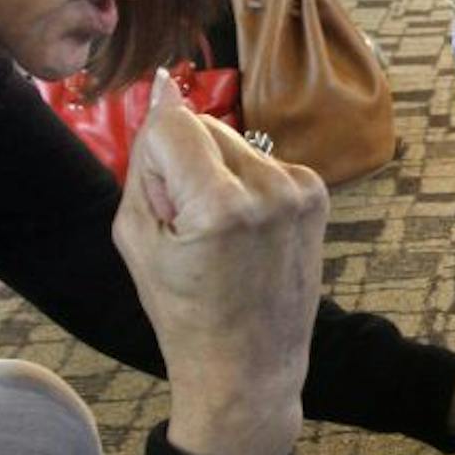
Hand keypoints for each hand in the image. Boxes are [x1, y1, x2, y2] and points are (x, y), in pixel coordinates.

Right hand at [115, 69, 327, 454]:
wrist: (249, 368)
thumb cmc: (183, 312)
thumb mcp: (136, 237)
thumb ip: (146, 161)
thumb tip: (165, 87)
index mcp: (222, 204)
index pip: (171, 122)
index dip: (152, 160)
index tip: (160, 204)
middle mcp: (271, 188)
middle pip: (204, 126)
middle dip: (184, 163)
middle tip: (189, 229)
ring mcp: (302, 190)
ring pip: (233, 143)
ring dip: (216, 174)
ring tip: (220, 238)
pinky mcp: (318, 195)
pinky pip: (263, 163)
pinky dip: (247, 187)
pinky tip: (247, 235)